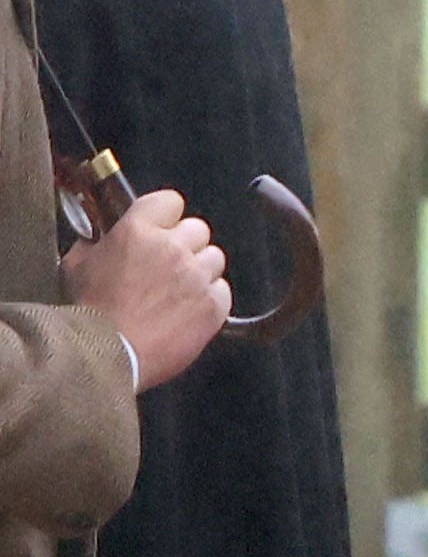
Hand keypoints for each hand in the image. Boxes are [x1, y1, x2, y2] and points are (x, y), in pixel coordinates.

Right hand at [62, 188, 226, 391]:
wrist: (103, 355)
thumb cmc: (87, 314)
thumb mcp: (76, 266)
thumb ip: (95, 244)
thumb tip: (101, 238)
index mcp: (139, 231)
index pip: (170, 201)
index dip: (165, 215)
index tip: (160, 228)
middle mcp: (173, 247)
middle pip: (197, 229)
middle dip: (184, 244)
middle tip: (166, 266)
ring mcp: (197, 275)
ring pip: (214, 258)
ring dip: (199, 271)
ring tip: (175, 292)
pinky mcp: (214, 304)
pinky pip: (222, 290)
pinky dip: (209, 299)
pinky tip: (186, 312)